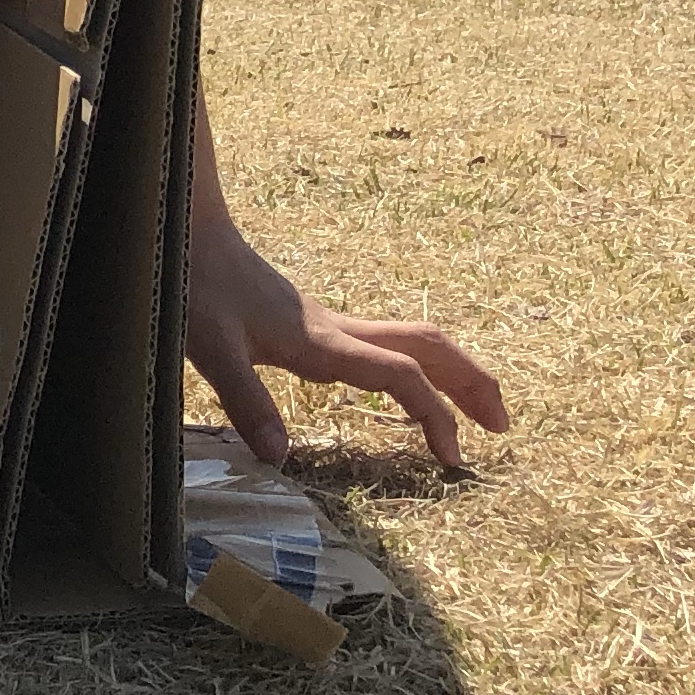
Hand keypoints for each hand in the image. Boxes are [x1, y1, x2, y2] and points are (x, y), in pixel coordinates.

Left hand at [188, 206, 508, 471]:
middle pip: (429, 347)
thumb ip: (246, 401)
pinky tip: (409, 390)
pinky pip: (387, 345)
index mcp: (323, 343)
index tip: (452, 458)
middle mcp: (338, 331)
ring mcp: (331, 325)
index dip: (435, 415)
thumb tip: (280, 458)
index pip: (401, 376)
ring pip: (413, 342)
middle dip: (473, 384)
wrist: (191, 236)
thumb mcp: (211, 349)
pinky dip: (419, 368)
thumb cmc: (197, 288)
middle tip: (502, 428)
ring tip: (477, 413)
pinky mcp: (317, 325)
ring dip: (453, 373)